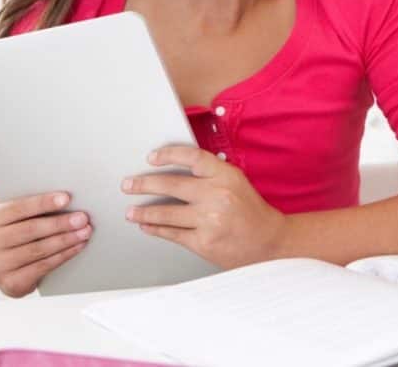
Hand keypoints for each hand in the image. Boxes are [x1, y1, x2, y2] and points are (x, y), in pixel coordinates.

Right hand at [0, 192, 91, 297]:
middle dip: (60, 223)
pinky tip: (76, 247)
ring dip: (66, 240)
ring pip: (38, 249)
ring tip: (85, 232)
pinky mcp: (9, 284)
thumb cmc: (13, 232)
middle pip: (30, 230)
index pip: (19, 208)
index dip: (43, 203)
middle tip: (82, 218)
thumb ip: (30, 209)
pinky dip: (63, 255)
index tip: (66, 198)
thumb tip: (66, 200)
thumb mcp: (12, 217)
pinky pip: (42, 267)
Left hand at [122, 146, 287, 268]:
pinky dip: (156, 230)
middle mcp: (217, 195)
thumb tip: (174, 169)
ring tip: (131, 211)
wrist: (269, 242)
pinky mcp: (203, 243)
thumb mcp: (236, 182)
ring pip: (166, 213)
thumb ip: (210, 174)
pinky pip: (172, 234)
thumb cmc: (251, 212)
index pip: (191, 156)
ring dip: (143, 212)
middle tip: (128, 185)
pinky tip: (147, 227)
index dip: (168, 154)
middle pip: (171, 184)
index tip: (152, 157)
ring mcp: (209, 220)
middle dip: (144, 184)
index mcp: (226, 175)